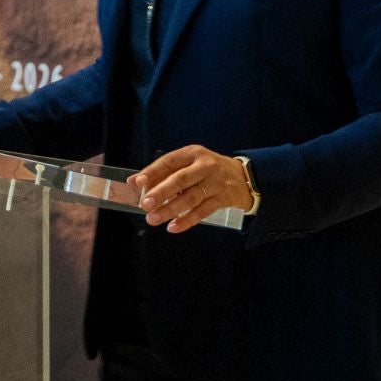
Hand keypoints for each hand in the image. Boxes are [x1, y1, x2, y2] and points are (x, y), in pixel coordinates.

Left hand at [131, 145, 253, 232]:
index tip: (138, 182)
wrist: (246, 177)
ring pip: (190, 198)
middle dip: (161, 192)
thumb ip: (165, 172)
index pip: (169, 161)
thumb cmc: (209, 170)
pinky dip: (187, 220)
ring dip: (170, 209)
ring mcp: (215, 183)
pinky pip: (202, 211)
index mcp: (192, 153)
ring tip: (154, 218)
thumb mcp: (191, 163)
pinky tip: (173, 227)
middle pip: (180, 179)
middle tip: (145, 204)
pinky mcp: (223, 199)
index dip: (153, 172)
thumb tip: (135, 182)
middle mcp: (204, 166)